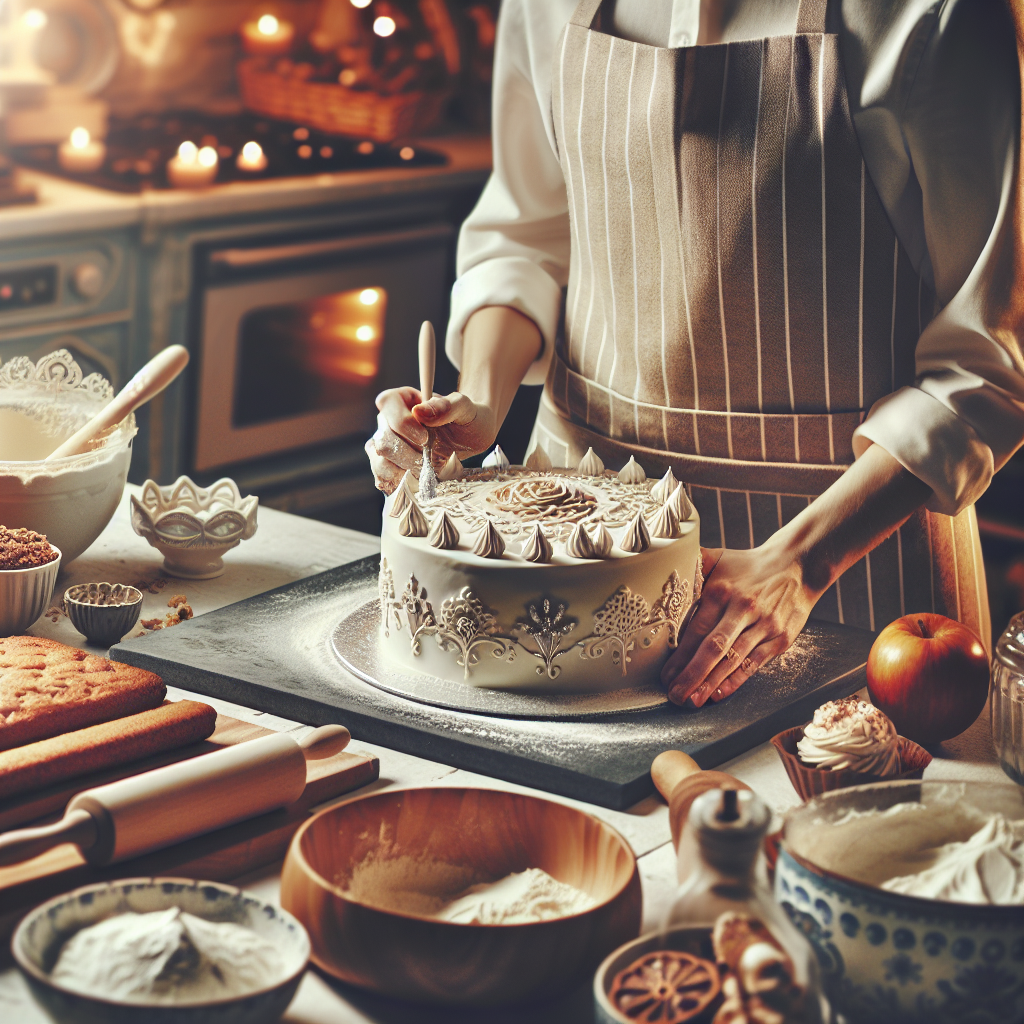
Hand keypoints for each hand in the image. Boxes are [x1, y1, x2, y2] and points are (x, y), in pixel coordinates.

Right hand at [364, 386, 498, 493]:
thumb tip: (419, 411)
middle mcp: (389, 421)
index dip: (403, 424)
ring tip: (428, 468)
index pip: (387, 403)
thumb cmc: (467, 418)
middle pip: (383, 438)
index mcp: (402, 399)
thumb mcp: (464, 408)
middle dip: (409, 454)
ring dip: (406, 469)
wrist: (472, 439)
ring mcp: (387, 444)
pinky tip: (416, 479)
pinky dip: (398, 482)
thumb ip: (446, 406)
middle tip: (432, 457)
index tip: (425, 438)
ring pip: (380, 460)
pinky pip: (382, 476)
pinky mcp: (391, 465)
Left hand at [660, 544, 821, 707]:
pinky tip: (719, 693)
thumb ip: (691, 564)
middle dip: (691, 675)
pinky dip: (736, 681)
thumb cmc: (749, 566)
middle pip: (713, 648)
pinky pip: (754, 664)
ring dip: (711, 683)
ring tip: (693, 700)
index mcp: (722, 591)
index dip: (679, 655)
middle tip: (675, 694)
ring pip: (733, 659)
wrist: (797, 565)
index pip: (696, 629)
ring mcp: (763, 625)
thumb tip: (662, 564)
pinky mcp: (780, 638)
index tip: (665, 675)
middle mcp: (742, 609)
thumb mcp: (719, 557)